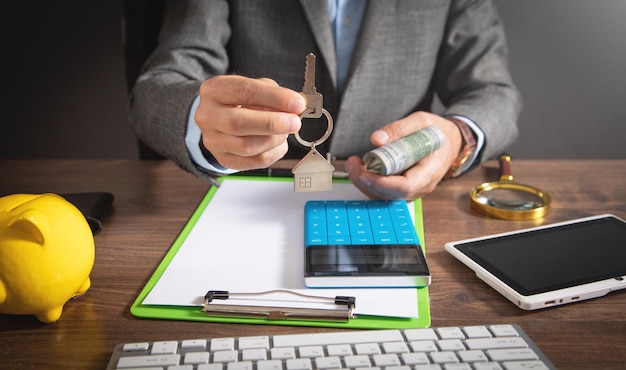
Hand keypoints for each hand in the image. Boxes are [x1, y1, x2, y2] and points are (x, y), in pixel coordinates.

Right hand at [194, 75, 305, 169]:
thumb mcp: (254, 87)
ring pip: (247, 146)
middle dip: (272, 123)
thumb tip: (296, 106)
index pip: (245, 92)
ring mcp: (213, 141)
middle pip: (238, 123)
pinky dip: (273, 153)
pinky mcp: (224, 159)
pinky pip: (254, 162)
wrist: (219, 118)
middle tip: (294, 122)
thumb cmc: (240, 101)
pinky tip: (278, 143)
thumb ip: (274, 94)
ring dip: (274, 139)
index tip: (297, 103)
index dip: (274, 98)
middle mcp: (208, 116)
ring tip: (285, 131)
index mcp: (214, 90)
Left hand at [345, 111, 462, 199]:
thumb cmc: (438, 133)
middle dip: (366, 181)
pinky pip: (383, 191)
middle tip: (352, 164)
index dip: (382, 183)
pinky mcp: (402, 188)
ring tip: (353, 163)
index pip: (405, 186)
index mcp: (430, 171)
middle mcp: (420, 186)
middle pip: (390, 194)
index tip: (365, 173)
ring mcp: (411, 190)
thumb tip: (376, 139)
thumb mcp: (422, 121)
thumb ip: (399, 128)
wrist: (450, 142)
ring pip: (383, 195)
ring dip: (364, 182)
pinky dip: (369, 182)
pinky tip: (360, 167)